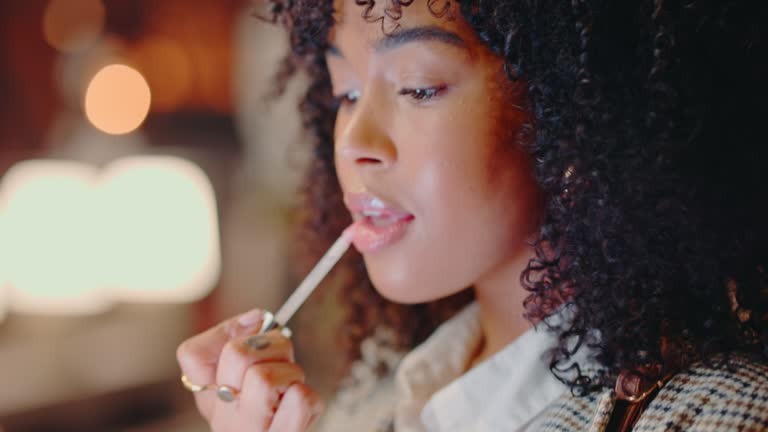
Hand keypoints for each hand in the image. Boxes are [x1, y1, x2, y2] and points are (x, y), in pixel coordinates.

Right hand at [177, 309, 322, 430]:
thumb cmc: (267, 409)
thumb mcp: (240, 376)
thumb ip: (237, 338)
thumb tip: (256, 316)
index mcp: (211, 398)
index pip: (193, 353)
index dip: (230, 332)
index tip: (252, 336)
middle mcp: (225, 419)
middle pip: (236, 354)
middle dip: (270, 346)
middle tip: (278, 363)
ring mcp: (254, 431)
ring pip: (264, 376)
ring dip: (290, 372)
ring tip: (288, 389)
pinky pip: (300, 398)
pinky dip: (308, 393)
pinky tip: (298, 405)